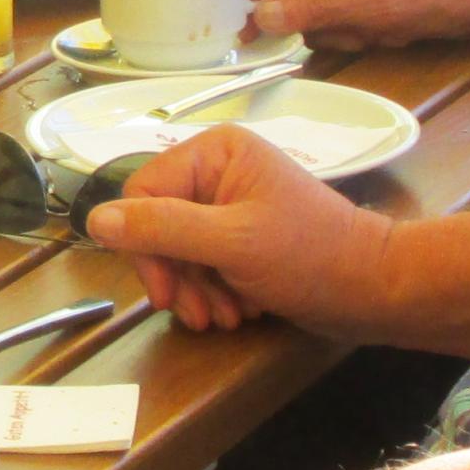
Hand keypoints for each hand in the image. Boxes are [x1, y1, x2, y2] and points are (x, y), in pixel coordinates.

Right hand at [82, 120, 398, 336]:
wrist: (376, 290)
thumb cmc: (311, 257)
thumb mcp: (231, 242)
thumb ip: (162, 228)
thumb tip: (93, 218)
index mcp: (215, 152)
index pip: (142, 192)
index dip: (143, 245)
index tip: (162, 292)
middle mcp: (219, 171)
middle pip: (158, 225)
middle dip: (177, 275)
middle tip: (198, 315)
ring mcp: (232, 205)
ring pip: (180, 250)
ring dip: (197, 291)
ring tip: (226, 317)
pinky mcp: (244, 236)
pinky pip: (205, 263)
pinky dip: (215, 292)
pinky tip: (239, 310)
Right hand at [244, 0, 469, 47]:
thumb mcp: (379, 8)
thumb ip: (316, 13)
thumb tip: (262, 16)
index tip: (249, 23)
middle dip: (315, 16)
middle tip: (346, 36)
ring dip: (341, 26)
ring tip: (379, 32)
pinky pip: (340, 4)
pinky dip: (357, 26)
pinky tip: (387, 31)